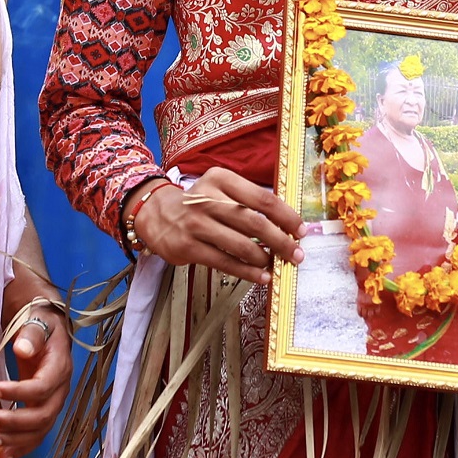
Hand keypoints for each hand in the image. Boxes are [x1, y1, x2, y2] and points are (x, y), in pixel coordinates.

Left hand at [0, 304, 75, 457]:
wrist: (48, 330)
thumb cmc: (39, 325)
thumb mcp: (38, 322)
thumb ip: (32, 335)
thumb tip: (23, 348)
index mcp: (60, 367)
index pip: (42, 387)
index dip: (18, 392)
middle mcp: (61, 390)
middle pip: (43, 415)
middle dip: (14, 422)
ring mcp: (54, 404)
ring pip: (40, 431)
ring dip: (15, 440)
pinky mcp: (45, 412)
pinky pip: (37, 436)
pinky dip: (21, 448)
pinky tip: (3, 456)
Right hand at [132, 169, 305, 282]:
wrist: (156, 214)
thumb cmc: (199, 204)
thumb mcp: (220, 190)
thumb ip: (248, 201)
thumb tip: (286, 224)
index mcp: (220, 179)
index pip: (262, 198)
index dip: (286, 216)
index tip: (301, 230)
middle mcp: (207, 199)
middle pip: (254, 222)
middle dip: (280, 240)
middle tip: (296, 254)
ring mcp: (195, 224)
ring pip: (241, 244)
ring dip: (265, 258)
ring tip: (277, 264)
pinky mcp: (187, 247)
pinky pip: (225, 262)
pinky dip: (247, 272)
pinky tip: (261, 277)